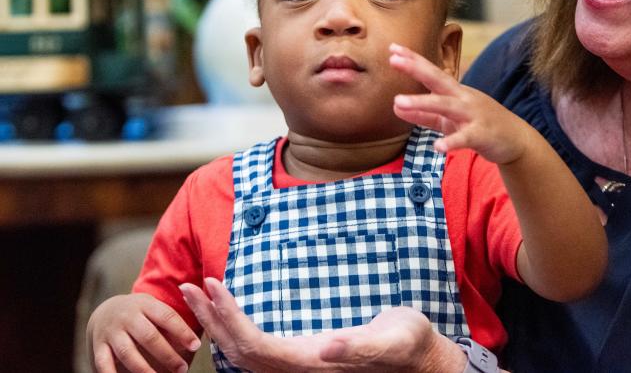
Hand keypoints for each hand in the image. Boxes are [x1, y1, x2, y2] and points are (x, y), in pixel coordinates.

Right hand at [87, 293, 199, 372]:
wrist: (105, 310)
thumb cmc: (141, 313)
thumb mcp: (154, 308)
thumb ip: (171, 319)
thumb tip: (195, 338)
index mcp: (145, 304)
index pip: (167, 317)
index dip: (182, 331)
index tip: (195, 346)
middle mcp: (127, 317)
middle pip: (149, 337)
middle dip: (167, 354)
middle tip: (182, 368)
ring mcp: (112, 332)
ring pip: (128, 352)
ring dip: (144, 369)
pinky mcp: (99, 347)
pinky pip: (103, 364)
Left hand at [180, 278, 466, 371]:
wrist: (422, 361)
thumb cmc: (410, 347)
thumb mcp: (394, 339)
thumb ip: (360, 346)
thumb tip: (326, 348)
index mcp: (313, 363)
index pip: (254, 347)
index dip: (229, 318)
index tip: (213, 284)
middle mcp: (299, 370)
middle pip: (239, 352)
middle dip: (211, 318)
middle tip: (191, 284)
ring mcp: (299, 367)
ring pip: (243, 353)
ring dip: (218, 323)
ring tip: (199, 294)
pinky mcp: (304, 359)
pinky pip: (257, 349)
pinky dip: (235, 328)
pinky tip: (229, 313)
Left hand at [390, 42, 543, 163]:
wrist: (516, 139)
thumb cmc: (480, 125)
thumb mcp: (449, 120)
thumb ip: (424, 115)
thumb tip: (395, 107)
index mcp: (456, 92)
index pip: (432, 72)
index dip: (413, 60)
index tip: (392, 48)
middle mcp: (463, 98)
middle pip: (438, 79)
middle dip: (416, 69)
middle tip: (393, 60)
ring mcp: (473, 115)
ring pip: (445, 106)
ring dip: (421, 102)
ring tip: (397, 102)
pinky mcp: (481, 135)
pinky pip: (464, 138)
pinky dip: (451, 142)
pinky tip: (438, 147)